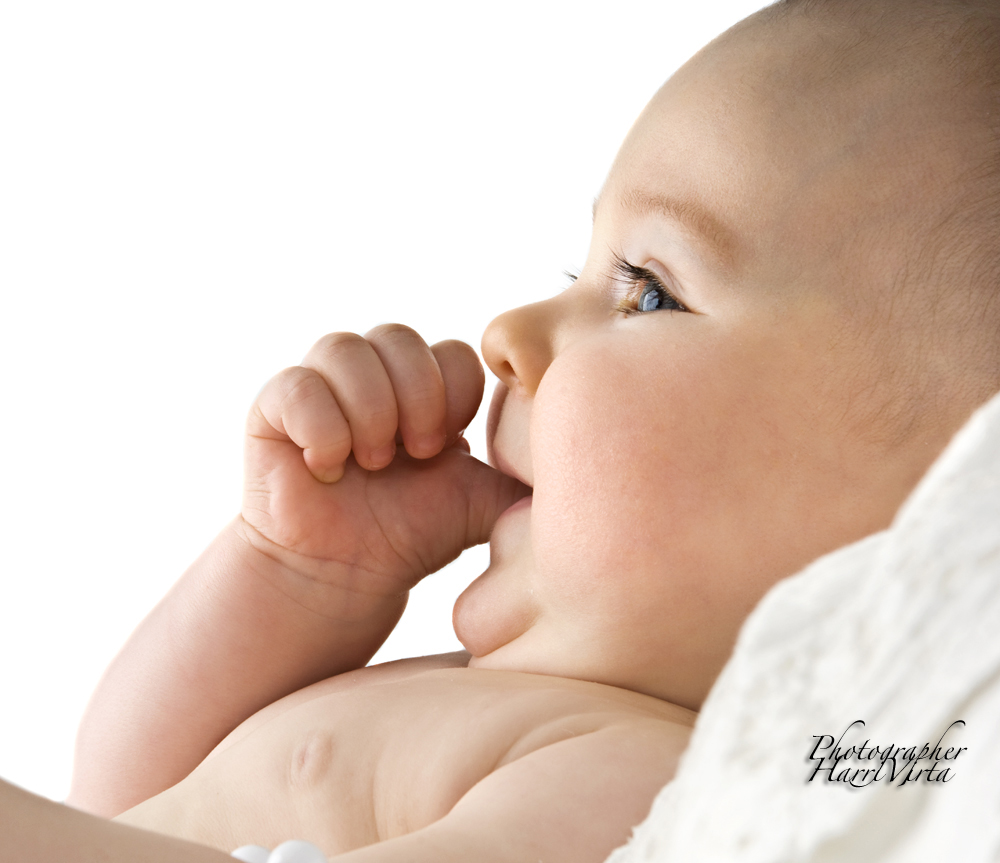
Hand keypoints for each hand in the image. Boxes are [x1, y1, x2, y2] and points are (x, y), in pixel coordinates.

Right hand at [241, 324, 529, 613]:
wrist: (341, 578)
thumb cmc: (410, 538)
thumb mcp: (479, 502)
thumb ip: (524, 476)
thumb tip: (584, 461)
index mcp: (424, 391)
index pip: (452, 352)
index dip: (454, 396)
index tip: (447, 451)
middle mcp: (372, 377)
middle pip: (400, 336)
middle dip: (415, 398)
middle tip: (415, 453)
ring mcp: (320, 387)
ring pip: (346, 346)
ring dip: (369, 410)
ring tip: (371, 462)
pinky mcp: (273, 408)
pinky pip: (296, 384)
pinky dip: (320, 427)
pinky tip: (327, 469)